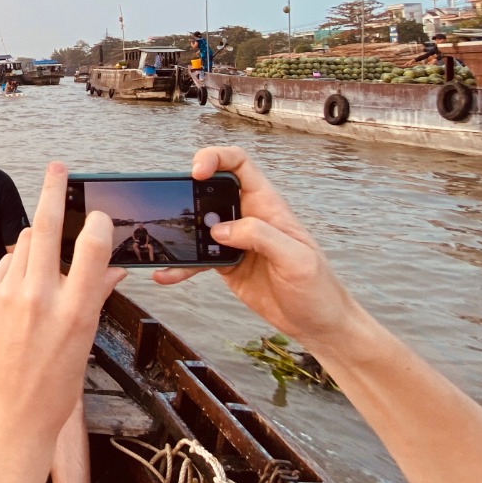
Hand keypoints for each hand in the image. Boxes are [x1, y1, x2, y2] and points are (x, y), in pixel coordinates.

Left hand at [0, 162, 125, 440]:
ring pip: (24, 241)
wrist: (8, 416)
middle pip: (46, 226)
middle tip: (57, 167)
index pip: (92, 247)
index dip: (98, 222)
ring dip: (37, 239)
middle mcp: (41, 299)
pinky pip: (5, 263)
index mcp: (76, 312)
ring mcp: (8, 297)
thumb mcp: (85, 342)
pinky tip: (21, 290)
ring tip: (45, 261)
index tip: (99, 214)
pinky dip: (17, 266)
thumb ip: (95, 297)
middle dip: (53, 189)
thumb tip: (114, 267)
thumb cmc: (54, 385)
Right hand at [152, 146, 362, 355]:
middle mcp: (248, 217)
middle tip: (173, 207)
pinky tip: (166, 274)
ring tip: (163, 245)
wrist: (318, 324)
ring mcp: (235, 241)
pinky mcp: (225, 264)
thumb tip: (220, 229)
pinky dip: (180, 265)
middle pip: (210, 189)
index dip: (216, 158)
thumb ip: (261, 236)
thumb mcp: (297, 259)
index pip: (239, 165)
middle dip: (187, 192)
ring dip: (178, 231)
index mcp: (267, 206)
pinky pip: (196, 258)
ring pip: (197, 224)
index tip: (198, 172)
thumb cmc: (318, 288)